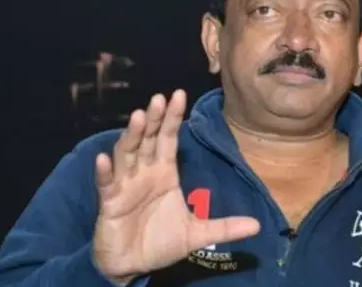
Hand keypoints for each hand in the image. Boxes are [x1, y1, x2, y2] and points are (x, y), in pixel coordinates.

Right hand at [92, 90, 259, 284]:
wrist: (133, 266)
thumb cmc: (161, 242)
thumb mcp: (198, 235)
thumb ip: (225, 227)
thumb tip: (257, 225)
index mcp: (164, 173)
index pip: (169, 139)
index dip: (173, 118)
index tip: (179, 95)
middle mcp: (144, 172)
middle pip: (149, 140)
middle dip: (155, 119)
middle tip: (160, 99)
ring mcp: (125, 185)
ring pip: (127, 154)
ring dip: (132, 136)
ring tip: (139, 117)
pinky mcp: (109, 202)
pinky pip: (106, 183)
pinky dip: (104, 171)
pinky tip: (104, 159)